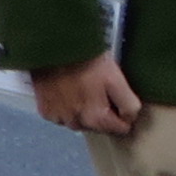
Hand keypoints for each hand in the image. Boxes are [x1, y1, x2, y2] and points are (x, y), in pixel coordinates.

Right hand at [26, 53, 142, 134]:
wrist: (53, 46)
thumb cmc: (86, 60)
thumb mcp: (116, 78)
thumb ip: (128, 104)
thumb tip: (130, 119)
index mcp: (96, 119)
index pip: (120, 129)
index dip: (122, 113)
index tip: (117, 97)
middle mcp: (76, 124)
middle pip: (98, 127)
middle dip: (101, 113)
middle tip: (98, 89)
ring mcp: (58, 118)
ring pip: (79, 122)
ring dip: (82, 111)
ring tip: (81, 88)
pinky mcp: (45, 110)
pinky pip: (61, 116)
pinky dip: (65, 108)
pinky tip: (65, 91)